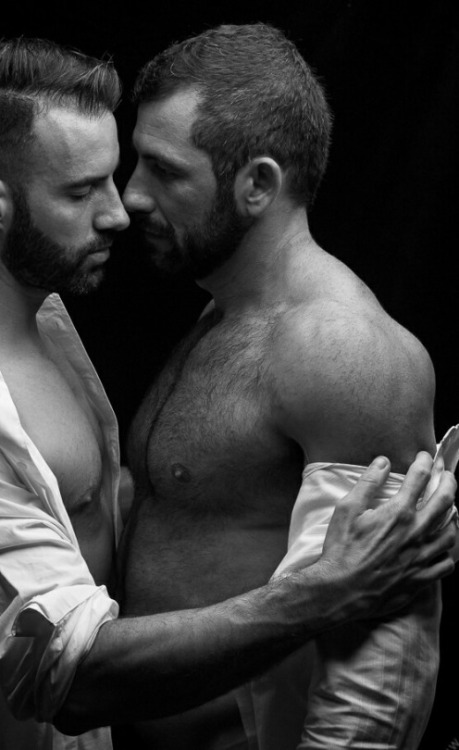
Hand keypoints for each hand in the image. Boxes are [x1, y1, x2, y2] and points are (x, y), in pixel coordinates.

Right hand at [319, 452, 456, 615]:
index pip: (419, 478)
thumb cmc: (341, 549)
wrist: (341, 590)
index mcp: (398, 513)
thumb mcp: (347, 509)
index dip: (425, 462)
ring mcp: (421, 556)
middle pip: (445, 500)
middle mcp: (415, 532)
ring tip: (450, 511)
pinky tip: (442, 547)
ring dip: (453, 517)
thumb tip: (382, 462)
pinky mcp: (421, 578)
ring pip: (451, 533)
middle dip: (449, 481)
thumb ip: (367, 483)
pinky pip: (446, 564)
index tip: (425, 456)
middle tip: (447, 475)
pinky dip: (447, 553)